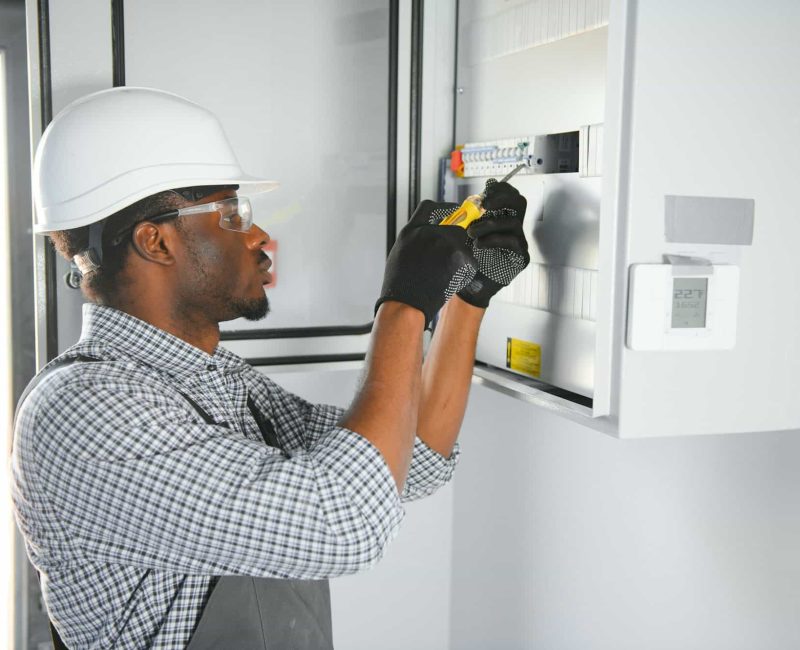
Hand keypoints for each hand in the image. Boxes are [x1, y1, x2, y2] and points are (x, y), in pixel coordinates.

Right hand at [376, 200, 476, 325]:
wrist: (406, 303)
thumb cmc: (400, 284)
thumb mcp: (400, 253)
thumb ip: (416, 238)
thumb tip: (431, 234)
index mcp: (412, 230)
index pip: (430, 207)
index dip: (444, 209)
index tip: (453, 213)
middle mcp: (430, 232)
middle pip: (455, 227)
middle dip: (457, 242)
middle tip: (450, 259)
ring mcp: (446, 243)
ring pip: (464, 246)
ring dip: (460, 259)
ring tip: (444, 275)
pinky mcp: (460, 256)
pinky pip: (470, 261)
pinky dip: (465, 271)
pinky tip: (451, 281)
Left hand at [457, 180, 528, 307]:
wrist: (470, 286)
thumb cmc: (468, 259)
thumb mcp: (464, 233)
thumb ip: (469, 217)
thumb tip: (470, 200)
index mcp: (502, 219)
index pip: (509, 196)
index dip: (501, 189)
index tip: (487, 189)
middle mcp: (513, 228)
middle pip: (519, 203)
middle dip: (502, 198)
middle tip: (485, 204)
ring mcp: (519, 242)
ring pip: (513, 222)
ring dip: (489, 224)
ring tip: (471, 233)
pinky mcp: (521, 257)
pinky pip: (512, 242)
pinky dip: (493, 240)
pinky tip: (479, 245)